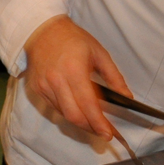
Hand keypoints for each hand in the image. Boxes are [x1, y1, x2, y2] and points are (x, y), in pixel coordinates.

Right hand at [23, 15, 131, 140]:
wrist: (42, 30)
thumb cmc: (72, 39)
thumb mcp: (99, 53)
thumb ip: (114, 77)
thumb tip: (126, 97)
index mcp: (74, 70)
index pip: (88, 105)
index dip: (99, 123)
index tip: (109, 134)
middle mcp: (56, 80)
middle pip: (74, 115)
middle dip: (90, 128)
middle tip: (103, 132)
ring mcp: (44, 85)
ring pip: (63, 114)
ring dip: (80, 121)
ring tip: (92, 122)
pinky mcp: (37, 88)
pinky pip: (54, 107)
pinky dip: (67, 112)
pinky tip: (77, 108)